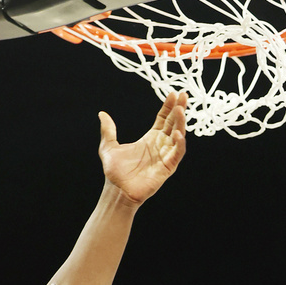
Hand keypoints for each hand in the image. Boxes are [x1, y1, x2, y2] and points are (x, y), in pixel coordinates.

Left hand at [98, 91, 186, 205]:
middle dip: (179, 109)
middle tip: (183, 95)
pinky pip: (177, 153)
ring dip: (180, 122)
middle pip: (173, 123)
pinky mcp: (167, 167)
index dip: (168, 107)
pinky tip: (177, 133)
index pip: (163, 119)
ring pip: (178, 136)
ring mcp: (165, 155)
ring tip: (180, 109)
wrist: (116, 190)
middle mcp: (160, 145)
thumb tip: (102, 114)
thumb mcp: (108, 146)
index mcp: (150, 139)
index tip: (173, 93)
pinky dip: (179, 143)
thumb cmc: (115, 172)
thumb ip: (108, 130)